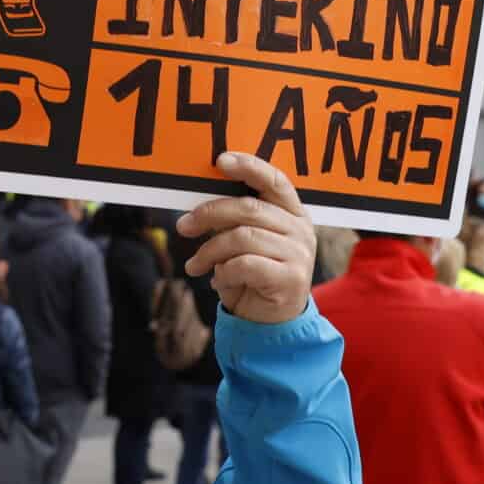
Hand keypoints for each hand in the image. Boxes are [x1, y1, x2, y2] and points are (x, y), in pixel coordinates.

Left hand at [176, 152, 315, 324]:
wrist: (272, 322)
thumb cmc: (254, 275)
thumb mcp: (245, 243)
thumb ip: (235, 220)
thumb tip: (200, 205)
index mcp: (293, 212)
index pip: (275, 180)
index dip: (249, 167)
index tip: (220, 160)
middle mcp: (300, 229)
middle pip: (248, 208)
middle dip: (209, 214)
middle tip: (183, 226)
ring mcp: (299, 254)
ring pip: (242, 237)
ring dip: (210, 251)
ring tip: (195, 264)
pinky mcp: (291, 278)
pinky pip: (245, 264)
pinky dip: (224, 272)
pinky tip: (218, 281)